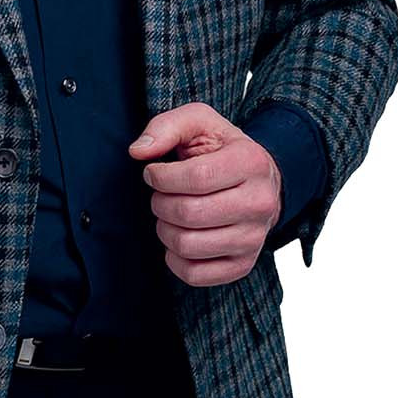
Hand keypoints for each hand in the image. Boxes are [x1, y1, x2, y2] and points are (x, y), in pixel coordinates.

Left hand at [129, 101, 282, 285]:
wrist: (259, 179)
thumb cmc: (221, 148)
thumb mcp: (198, 122)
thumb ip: (165, 127)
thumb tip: (138, 152)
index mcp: (251, 162)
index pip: (197, 177)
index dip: (162, 177)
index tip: (152, 173)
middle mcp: (260, 203)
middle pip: (190, 213)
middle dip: (160, 202)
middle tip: (159, 194)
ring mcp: (254, 238)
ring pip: (189, 245)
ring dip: (164, 229)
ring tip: (167, 213)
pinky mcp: (243, 265)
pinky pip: (196, 275)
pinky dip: (174, 259)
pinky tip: (176, 237)